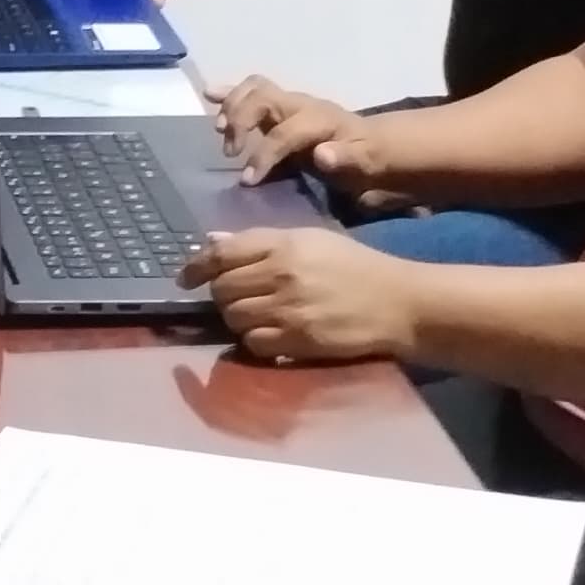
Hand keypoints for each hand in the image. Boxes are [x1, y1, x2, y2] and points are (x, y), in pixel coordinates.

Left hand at [184, 224, 421, 364]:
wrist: (399, 303)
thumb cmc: (356, 267)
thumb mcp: (311, 241)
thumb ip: (261, 243)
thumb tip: (212, 243)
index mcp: (284, 244)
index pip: (223, 253)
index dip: (196, 266)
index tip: (185, 277)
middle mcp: (281, 274)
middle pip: (223, 288)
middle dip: (222, 295)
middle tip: (238, 298)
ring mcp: (288, 309)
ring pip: (234, 317)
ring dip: (238, 319)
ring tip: (258, 316)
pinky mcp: (298, 340)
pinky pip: (253, 344)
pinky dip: (255, 341)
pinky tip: (272, 334)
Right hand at [211, 76, 361, 186]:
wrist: (374, 143)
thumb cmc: (367, 157)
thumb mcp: (367, 163)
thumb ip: (346, 159)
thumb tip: (321, 155)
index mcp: (320, 119)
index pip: (285, 132)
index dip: (264, 154)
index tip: (248, 180)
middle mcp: (301, 104)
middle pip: (263, 98)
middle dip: (241, 121)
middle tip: (230, 153)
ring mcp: (288, 103)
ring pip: (254, 89)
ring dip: (232, 106)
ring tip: (220, 131)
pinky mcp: (279, 108)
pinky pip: (251, 91)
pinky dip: (229, 92)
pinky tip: (209, 94)